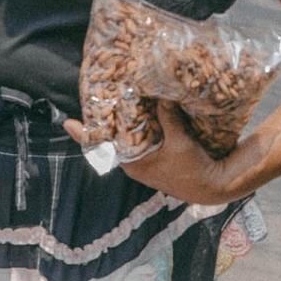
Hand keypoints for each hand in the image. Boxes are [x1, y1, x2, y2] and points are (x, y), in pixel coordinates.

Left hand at [65, 101, 254, 206]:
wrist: (212, 186)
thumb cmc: (193, 169)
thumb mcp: (180, 142)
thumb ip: (169, 119)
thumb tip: (160, 95)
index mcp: (133, 164)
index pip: (102, 147)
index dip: (85, 134)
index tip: (67, 122)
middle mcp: (135, 164)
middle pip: (112, 140)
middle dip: (104, 122)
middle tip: (94, 100)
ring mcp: (145, 162)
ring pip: (126, 139)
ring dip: (121, 123)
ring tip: (113, 101)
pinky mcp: (157, 157)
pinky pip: (141, 140)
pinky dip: (137, 126)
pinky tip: (139, 111)